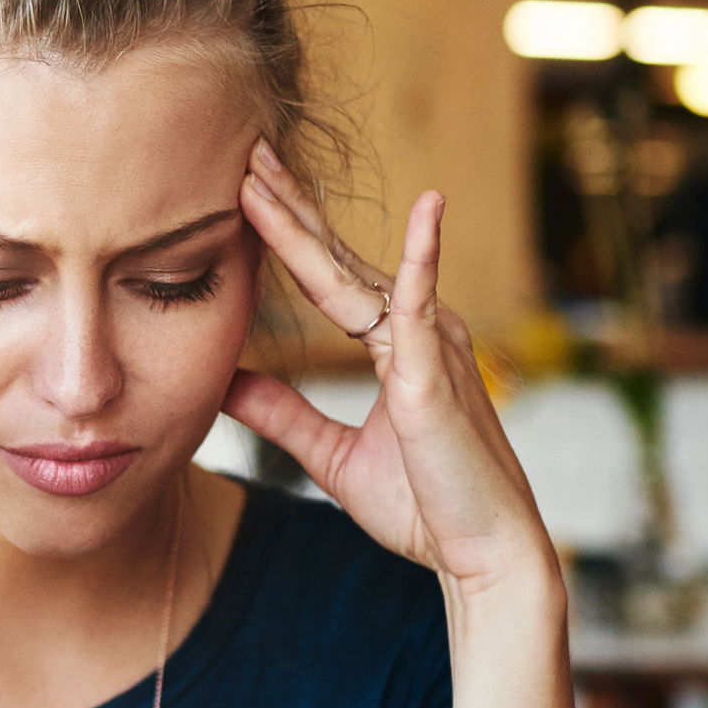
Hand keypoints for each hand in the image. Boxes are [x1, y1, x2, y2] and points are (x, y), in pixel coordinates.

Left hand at [227, 144, 557, 601]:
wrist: (482, 556)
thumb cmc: (426, 509)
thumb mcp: (333, 457)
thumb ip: (284, 415)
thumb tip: (225, 382)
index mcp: (396, 344)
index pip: (329, 276)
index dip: (288, 232)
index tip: (245, 188)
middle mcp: (417, 330)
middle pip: (339, 258)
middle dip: (290, 206)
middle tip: (246, 151)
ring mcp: (430, 346)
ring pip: (357, 274)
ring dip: (308, 225)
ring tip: (265, 176)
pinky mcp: (436, 373)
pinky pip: (425, 305)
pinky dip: (424, 256)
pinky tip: (428, 208)